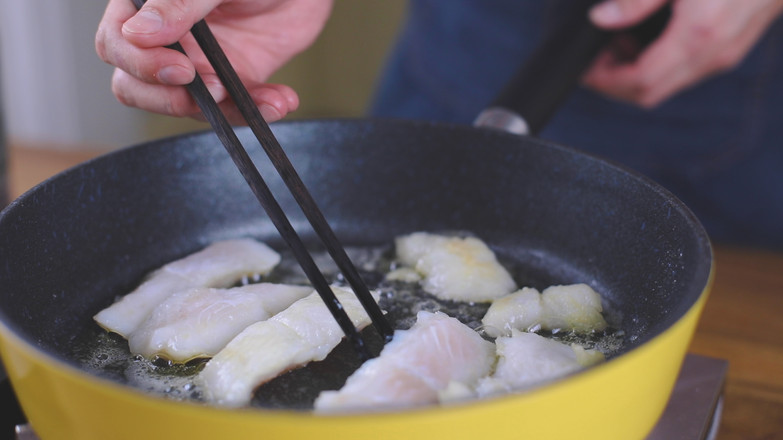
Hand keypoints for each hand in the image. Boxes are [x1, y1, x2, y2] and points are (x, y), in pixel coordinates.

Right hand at [95, 0, 332, 122]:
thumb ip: (179, 2)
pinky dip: (257, 110)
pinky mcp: (231, 79)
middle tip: (214, 90)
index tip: (180, 69)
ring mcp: (197, 62)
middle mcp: (165, 37)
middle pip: (136, 86)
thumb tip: (138, 33)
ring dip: (226, 109)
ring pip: (187, 105)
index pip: (116, 44)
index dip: (141, 64)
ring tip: (267, 99)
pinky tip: (280, 100)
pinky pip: (233, 108)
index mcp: (146, 5)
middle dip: (172, 99)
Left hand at [583, 0, 782, 107]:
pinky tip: (647, 37)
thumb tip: (601, 18)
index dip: (605, 81)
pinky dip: (659, 63)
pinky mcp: (733, 46)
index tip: (585, 70)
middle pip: (651, 93)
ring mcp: (726, 54)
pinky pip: (687, 70)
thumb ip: (635, 0)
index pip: (640, 82)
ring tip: (617, 43)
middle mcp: (714, 54)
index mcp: (697, 37)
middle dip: (615, 83)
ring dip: (637, 73)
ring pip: (669, 84)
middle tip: (596, 60)